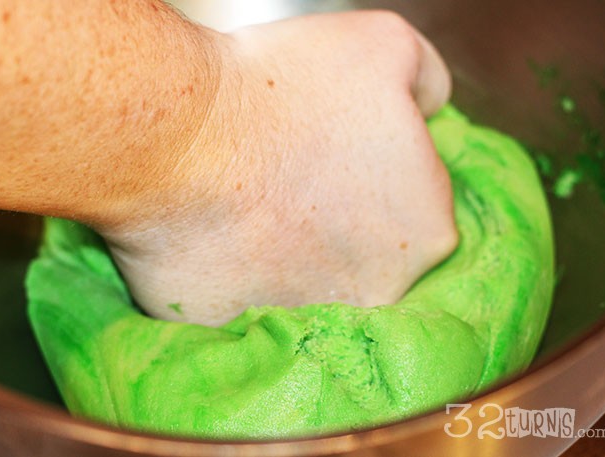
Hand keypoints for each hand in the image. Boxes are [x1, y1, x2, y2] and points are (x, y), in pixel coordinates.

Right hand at [101, 11, 457, 325]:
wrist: (176, 141)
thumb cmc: (280, 92)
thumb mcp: (384, 45)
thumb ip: (427, 81)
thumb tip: (427, 110)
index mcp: (428, 229)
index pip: (411, 197)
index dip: (370, 162)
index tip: (331, 144)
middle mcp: (380, 290)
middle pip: (363, 244)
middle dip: (335, 212)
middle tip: (291, 171)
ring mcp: (308, 318)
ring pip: (307, 277)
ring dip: (289, 246)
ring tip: (251, 201)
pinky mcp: (242, 330)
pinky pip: (247, 300)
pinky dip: (237, 272)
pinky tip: (218, 235)